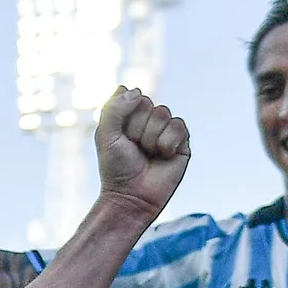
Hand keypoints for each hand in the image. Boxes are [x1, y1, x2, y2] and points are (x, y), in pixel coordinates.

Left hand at [95, 87, 190, 219]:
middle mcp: (148, 120)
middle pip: (148, 104)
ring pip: (163, 114)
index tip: (120, 137)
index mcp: (129, 116)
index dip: (125, 116)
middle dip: (137, 128)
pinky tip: (163, 156)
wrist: (131, 196)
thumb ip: (114, 108)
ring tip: (148, 153)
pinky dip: (167, 143)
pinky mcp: (181, 142)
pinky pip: (178, 127)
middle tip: (134, 148)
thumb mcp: (106, 134)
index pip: (132, 96)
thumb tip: (136, 91)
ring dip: (151, 137)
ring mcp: (165, 130)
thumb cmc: (116, 167)